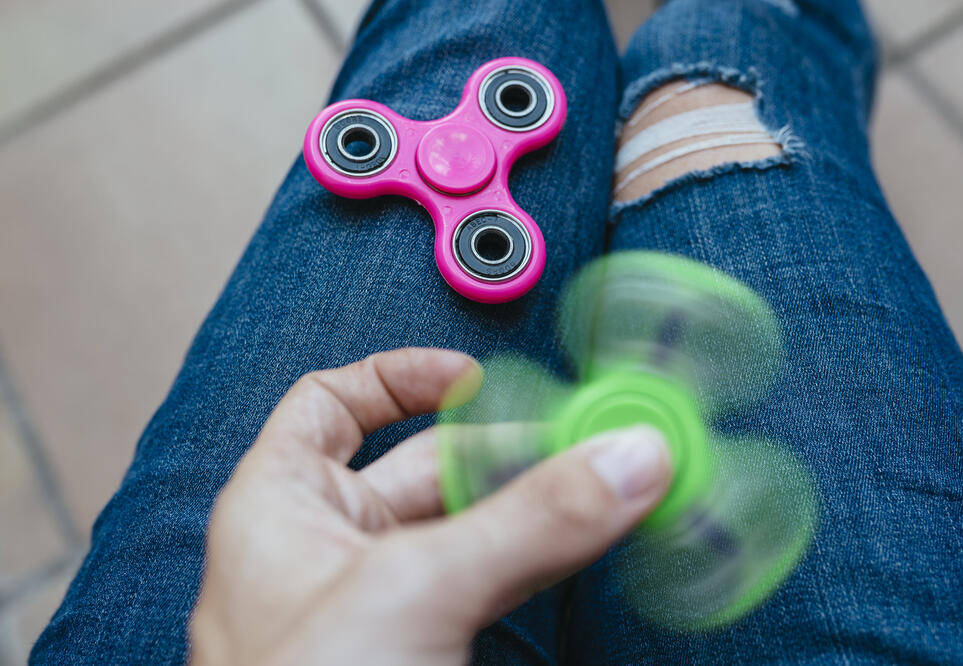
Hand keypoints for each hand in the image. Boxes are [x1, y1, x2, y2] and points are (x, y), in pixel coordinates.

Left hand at [189, 348, 670, 664]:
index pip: (331, 403)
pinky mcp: (432, 652)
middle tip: (593, 438)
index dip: (400, 376)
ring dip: (542, 503)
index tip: (478, 376)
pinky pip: (496, 582)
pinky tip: (592, 544)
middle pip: (429, 462)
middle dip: (512, 445)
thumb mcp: (412, 595)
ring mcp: (386, 604)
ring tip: (612, 479)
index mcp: (282, 505)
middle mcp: (332, 546)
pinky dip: (546, 560)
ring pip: (474, 525)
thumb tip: (626, 459)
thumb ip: (529, 522)